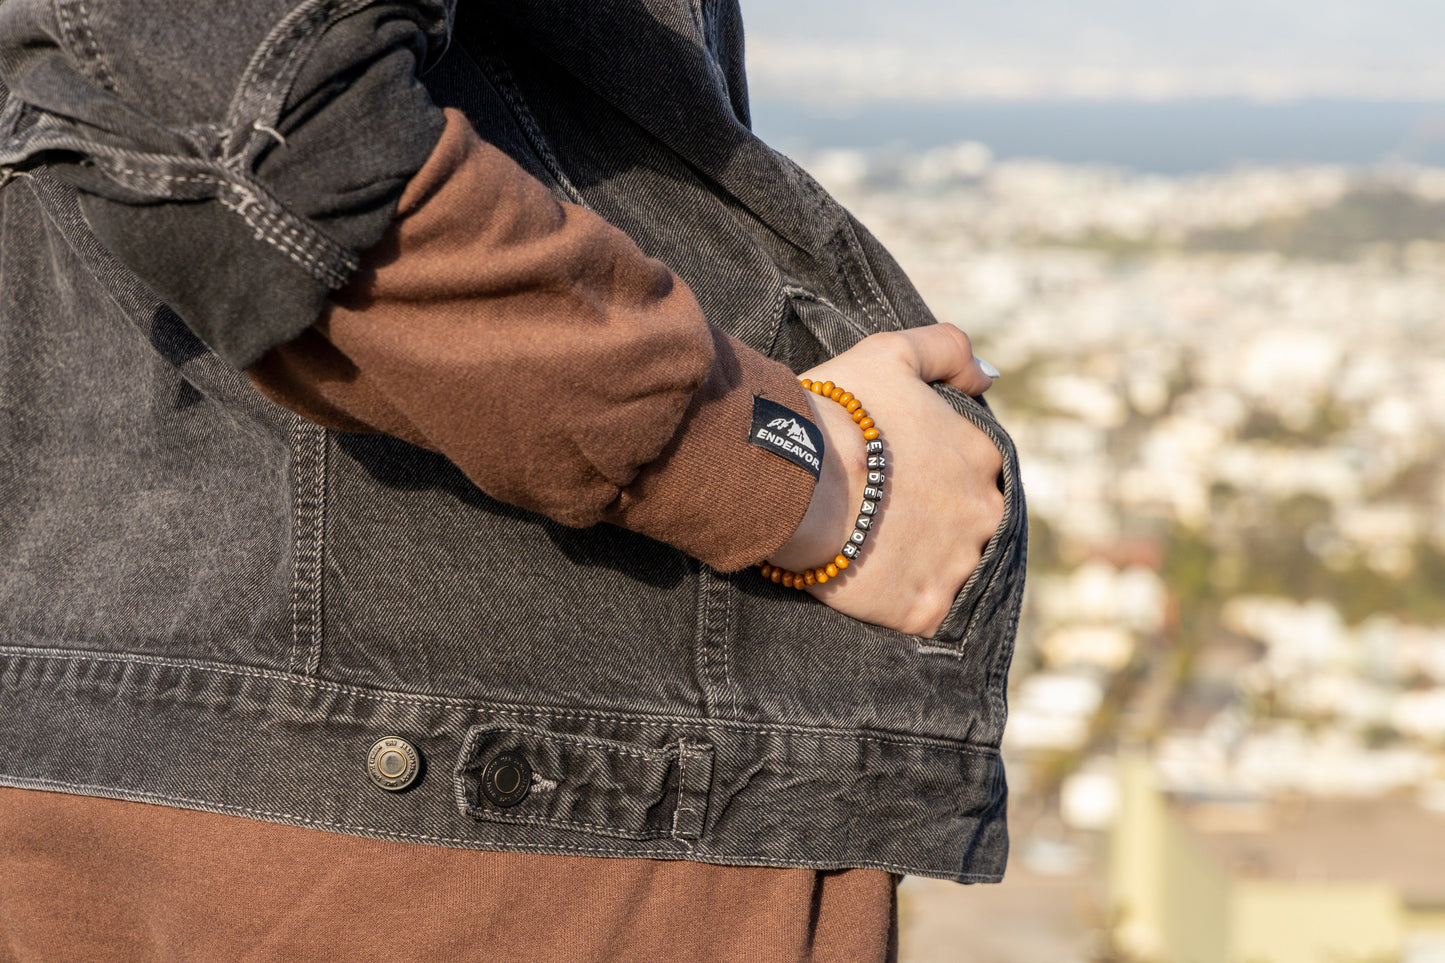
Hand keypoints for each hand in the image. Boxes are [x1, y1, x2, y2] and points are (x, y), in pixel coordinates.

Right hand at [768, 325, 1003, 636]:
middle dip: (932, 520)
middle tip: (878, 515)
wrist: (796, 476)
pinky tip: (869, 584)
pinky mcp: (925, 610)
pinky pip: (922, 613)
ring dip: (918, 563)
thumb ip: (947, 350)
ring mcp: (958, 565)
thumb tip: (988, 374)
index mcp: (982, 455)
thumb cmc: (837, 411)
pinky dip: (900, 603)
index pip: (972, 469)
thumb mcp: (891, 353)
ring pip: (948, 569)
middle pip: (967, 522)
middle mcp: (984, 512)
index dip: (932, 472)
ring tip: (870, 550)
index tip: (893, 475)